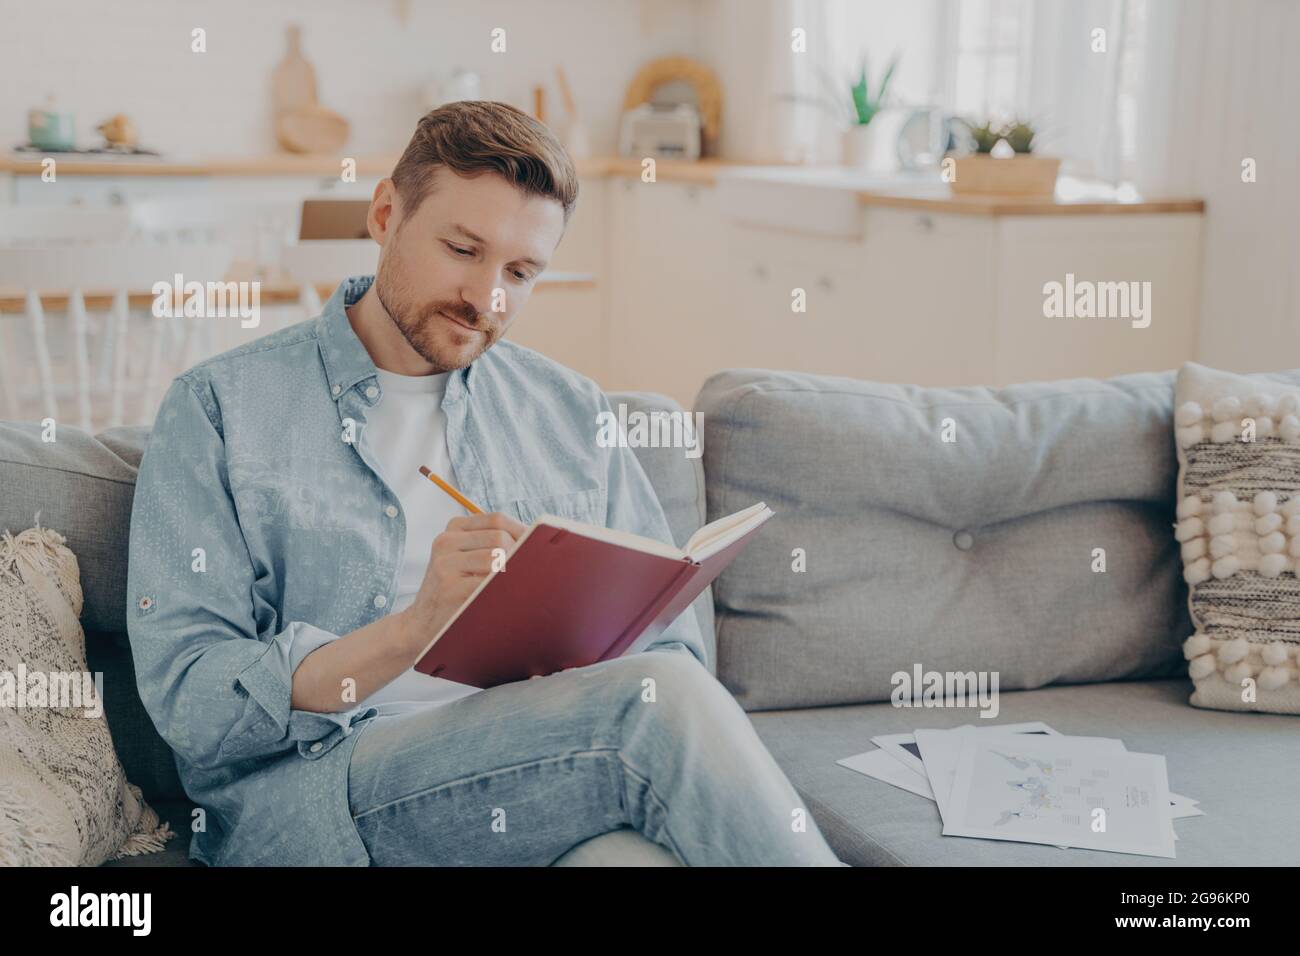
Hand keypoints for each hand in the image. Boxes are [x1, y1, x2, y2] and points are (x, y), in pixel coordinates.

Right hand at [401, 511, 526, 655]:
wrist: (420, 624)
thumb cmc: (454, 590)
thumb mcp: (465, 559)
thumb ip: (492, 544)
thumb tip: (536, 538)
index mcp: (453, 529)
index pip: (497, 520)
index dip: (521, 532)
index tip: (535, 547)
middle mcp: (446, 542)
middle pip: (499, 537)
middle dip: (520, 553)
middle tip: (528, 571)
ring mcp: (445, 565)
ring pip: (496, 558)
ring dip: (512, 572)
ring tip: (514, 585)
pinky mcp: (450, 589)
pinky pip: (489, 583)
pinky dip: (504, 589)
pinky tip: (504, 597)